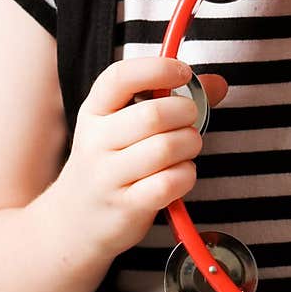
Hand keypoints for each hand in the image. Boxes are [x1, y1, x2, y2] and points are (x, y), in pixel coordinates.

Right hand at [51, 55, 227, 260]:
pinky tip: (180, 174)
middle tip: (189, 121)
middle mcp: (96, 141)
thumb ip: (171, 100)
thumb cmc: (111, 164)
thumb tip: (218, 83)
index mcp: (95, 110)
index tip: (183, 71)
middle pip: (153, 114)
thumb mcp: (124, 126)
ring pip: (166, 148)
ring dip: (190, 144)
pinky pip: (170, 182)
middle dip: (186, 113)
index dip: (156, 68)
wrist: (72, 223)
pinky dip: (186, 175)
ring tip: (187, 147)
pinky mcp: (125, 206)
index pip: (120, 78)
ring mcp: (107, 175)